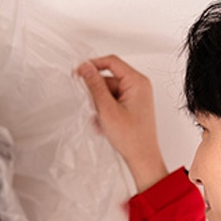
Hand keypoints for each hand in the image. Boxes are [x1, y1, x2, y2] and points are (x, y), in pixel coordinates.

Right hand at [77, 55, 167, 191]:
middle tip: (93, 107)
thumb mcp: (107, 110)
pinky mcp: (131, 106)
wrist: (142, 157)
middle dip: (97, 93)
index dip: (93, 65)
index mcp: (137, 82)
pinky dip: (105, 111)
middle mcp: (138, 86)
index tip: (78, 72)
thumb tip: (86, 69)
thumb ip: (95, 86)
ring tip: (101, 120)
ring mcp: (135, 97)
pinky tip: (105, 124)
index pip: (112, 62)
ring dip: (100, 105)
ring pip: (109, 92)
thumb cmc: (131, 138)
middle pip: (109, 79)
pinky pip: (112, 102)